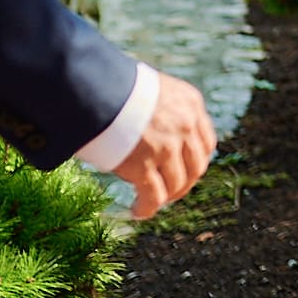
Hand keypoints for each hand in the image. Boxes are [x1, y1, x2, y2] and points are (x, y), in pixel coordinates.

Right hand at [109, 73, 215, 220]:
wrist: (92, 86)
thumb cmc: (114, 86)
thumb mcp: (152, 89)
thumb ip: (163, 109)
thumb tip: (157, 132)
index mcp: (190, 103)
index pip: (205, 142)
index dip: (196, 161)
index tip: (185, 170)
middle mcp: (185, 125)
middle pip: (195, 166)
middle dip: (184, 183)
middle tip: (170, 191)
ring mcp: (166, 146)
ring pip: (177, 183)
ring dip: (166, 197)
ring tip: (151, 202)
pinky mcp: (143, 164)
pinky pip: (153, 195)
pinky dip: (147, 207)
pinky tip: (139, 211)